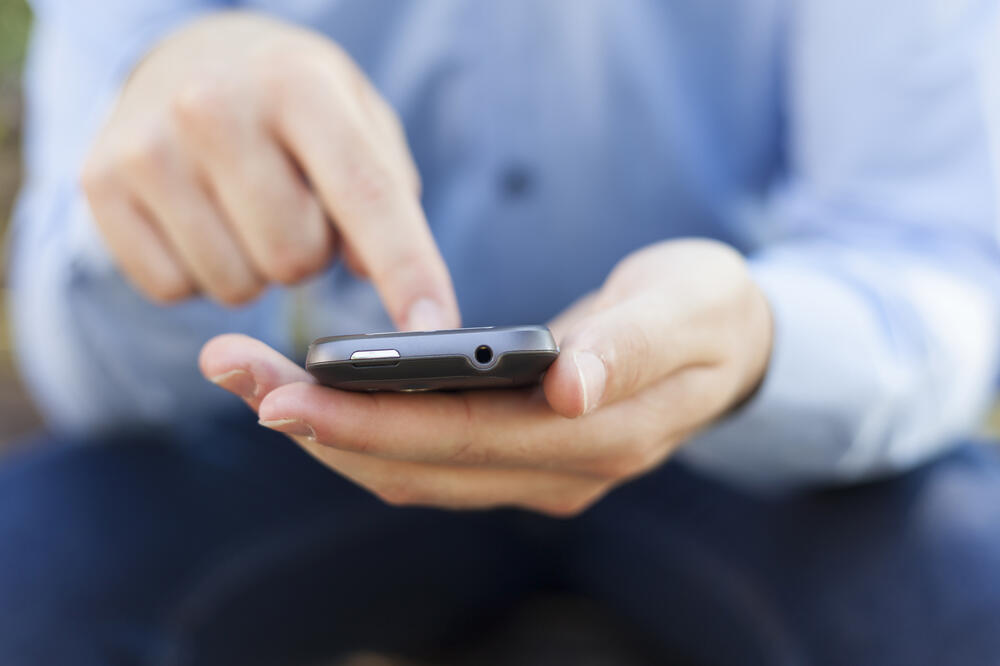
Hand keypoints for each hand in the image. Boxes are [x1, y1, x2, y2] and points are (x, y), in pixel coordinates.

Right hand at [81, 11, 456, 330]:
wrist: (184, 55)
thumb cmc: (290, 102)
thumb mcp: (356, 119)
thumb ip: (386, 194)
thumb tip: (377, 277)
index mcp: (297, 84)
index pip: (366, 197)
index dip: (409, 272)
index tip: (438, 328)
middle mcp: (213, 107)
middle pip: (295, 260)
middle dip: (308, 252)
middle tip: (292, 203)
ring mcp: (147, 147)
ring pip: (237, 286)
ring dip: (255, 265)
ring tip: (244, 204)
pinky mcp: (100, 184)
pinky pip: (174, 290)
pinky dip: (199, 271)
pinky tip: (199, 217)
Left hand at [200, 240, 771, 515]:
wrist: (729, 346)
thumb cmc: (708, 310)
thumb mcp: (689, 307)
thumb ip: (632, 346)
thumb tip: (572, 391)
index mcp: (599, 439)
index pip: (461, 440)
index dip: (367, 421)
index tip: (281, 392)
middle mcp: (558, 477)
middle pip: (415, 464)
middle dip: (316, 423)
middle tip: (229, 370)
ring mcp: (536, 478)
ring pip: (410, 471)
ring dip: (325, 430)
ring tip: (248, 379)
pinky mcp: (518, 461)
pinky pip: (425, 461)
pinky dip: (361, 432)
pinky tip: (315, 397)